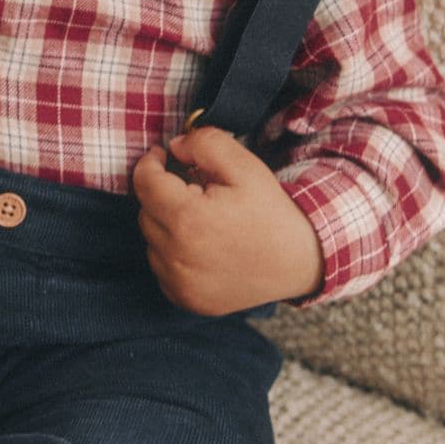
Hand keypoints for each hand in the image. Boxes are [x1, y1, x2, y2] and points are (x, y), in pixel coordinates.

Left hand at [132, 127, 324, 316]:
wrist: (300, 261)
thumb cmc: (271, 212)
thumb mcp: (244, 165)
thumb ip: (203, 143)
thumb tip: (173, 147)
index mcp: (188, 219)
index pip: (144, 182)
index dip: (151, 162)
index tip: (164, 156)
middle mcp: (177, 256)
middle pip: (146, 210)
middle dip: (164, 194)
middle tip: (196, 190)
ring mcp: (179, 283)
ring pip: (151, 240)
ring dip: (166, 224)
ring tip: (203, 220)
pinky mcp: (185, 299)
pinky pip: (161, 267)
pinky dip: (172, 253)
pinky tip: (201, 246)